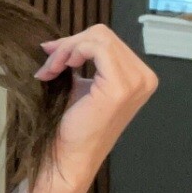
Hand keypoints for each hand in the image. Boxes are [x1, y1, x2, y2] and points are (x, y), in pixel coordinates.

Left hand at [33, 23, 158, 182]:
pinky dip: (71, 53)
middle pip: (103, 35)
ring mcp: (136, 82)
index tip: (50, 54)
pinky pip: (96, 48)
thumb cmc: (72, 126)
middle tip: (47, 64)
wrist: (69, 157)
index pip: (107, 40)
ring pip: (98, 38)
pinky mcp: (120, 87)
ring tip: (49, 71)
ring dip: (67, 50)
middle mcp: (144, 77)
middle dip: (69, 45)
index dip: (75, 42)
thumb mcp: (79, 85)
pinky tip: (57, 70)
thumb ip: (78, 61)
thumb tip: (54, 42)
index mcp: (139, 76)